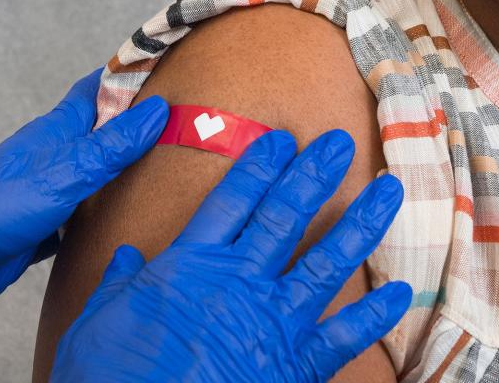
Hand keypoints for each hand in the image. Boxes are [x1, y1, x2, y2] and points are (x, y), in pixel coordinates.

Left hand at [0, 68, 168, 319]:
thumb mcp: (68, 169)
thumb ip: (114, 145)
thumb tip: (161, 110)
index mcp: (62, 128)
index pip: (99, 87)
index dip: (130, 74)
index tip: (168, 67)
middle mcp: (60, 154)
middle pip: (106, 130)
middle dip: (141, 125)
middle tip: (184, 124)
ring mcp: (54, 189)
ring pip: (100, 173)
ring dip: (129, 172)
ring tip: (172, 171)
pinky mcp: (48, 226)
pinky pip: (87, 215)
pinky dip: (109, 215)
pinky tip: (134, 221)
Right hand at [51, 128, 410, 382]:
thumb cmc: (110, 381)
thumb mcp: (96, 326)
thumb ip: (117, 285)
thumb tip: (128, 255)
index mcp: (190, 267)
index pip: (230, 202)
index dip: (257, 167)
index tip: (280, 140)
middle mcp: (238, 283)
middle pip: (283, 216)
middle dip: (313, 175)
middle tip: (340, 143)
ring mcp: (271, 322)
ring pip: (326, 261)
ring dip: (360, 223)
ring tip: (390, 190)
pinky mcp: (293, 365)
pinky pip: (342, 336)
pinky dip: (373, 316)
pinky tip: (401, 293)